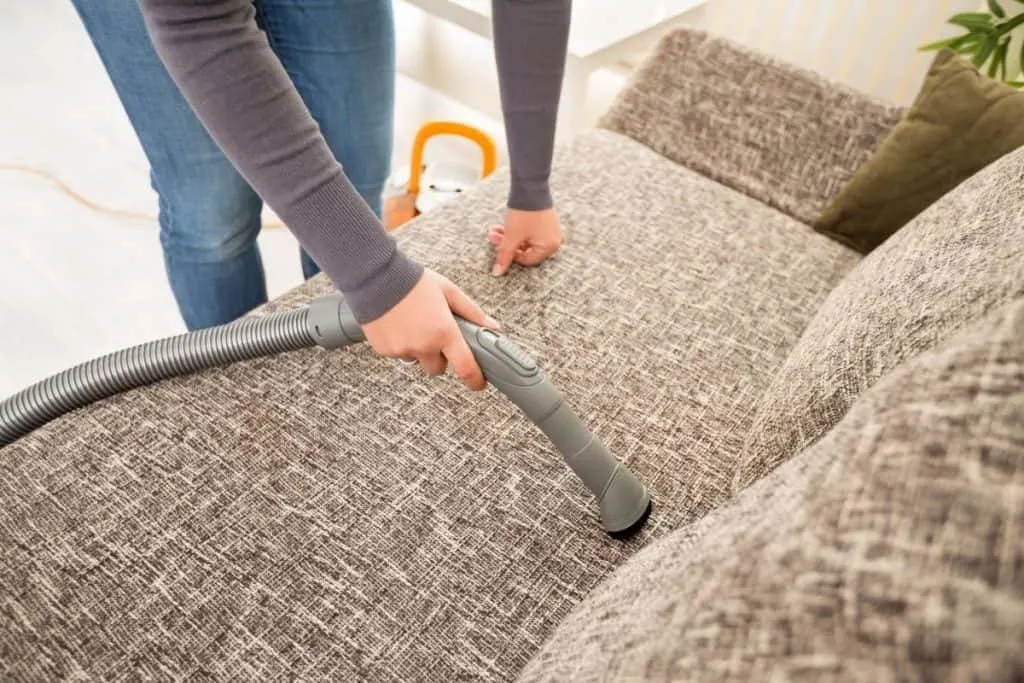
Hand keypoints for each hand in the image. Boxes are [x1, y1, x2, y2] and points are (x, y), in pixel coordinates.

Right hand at [361, 269, 498, 390]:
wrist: (375, 276)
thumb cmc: (413, 281)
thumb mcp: (449, 291)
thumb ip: (471, 312)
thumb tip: (492, 326)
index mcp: (444, 332)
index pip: (465, 368)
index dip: (475, 380)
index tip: (477, 383)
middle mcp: (424, 346)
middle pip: (437, 368)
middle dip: (439, 357)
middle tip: (434, 335)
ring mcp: (402, 350)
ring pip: (416, 360)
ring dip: (418, 349)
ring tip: (412, 324)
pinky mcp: (384, 350)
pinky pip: (398, 354)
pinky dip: (400, 344)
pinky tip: (398, 324)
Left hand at [488, 208, 562, 276]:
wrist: (530, 187)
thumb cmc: (524, 214)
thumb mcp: (511, 237)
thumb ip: (504, 256)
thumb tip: (498, 273)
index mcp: (548, 247)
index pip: (527, 260)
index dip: (511, 255)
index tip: (500, 247)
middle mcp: (553, 240)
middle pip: (526, 249)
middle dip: (508, 244)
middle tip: (494, 236)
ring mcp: (551, 230)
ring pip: (526, 239)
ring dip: (510, 236)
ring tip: (496, 229)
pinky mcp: (546, 220)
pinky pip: (531, 231)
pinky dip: (518, 230)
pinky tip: (506, 224)